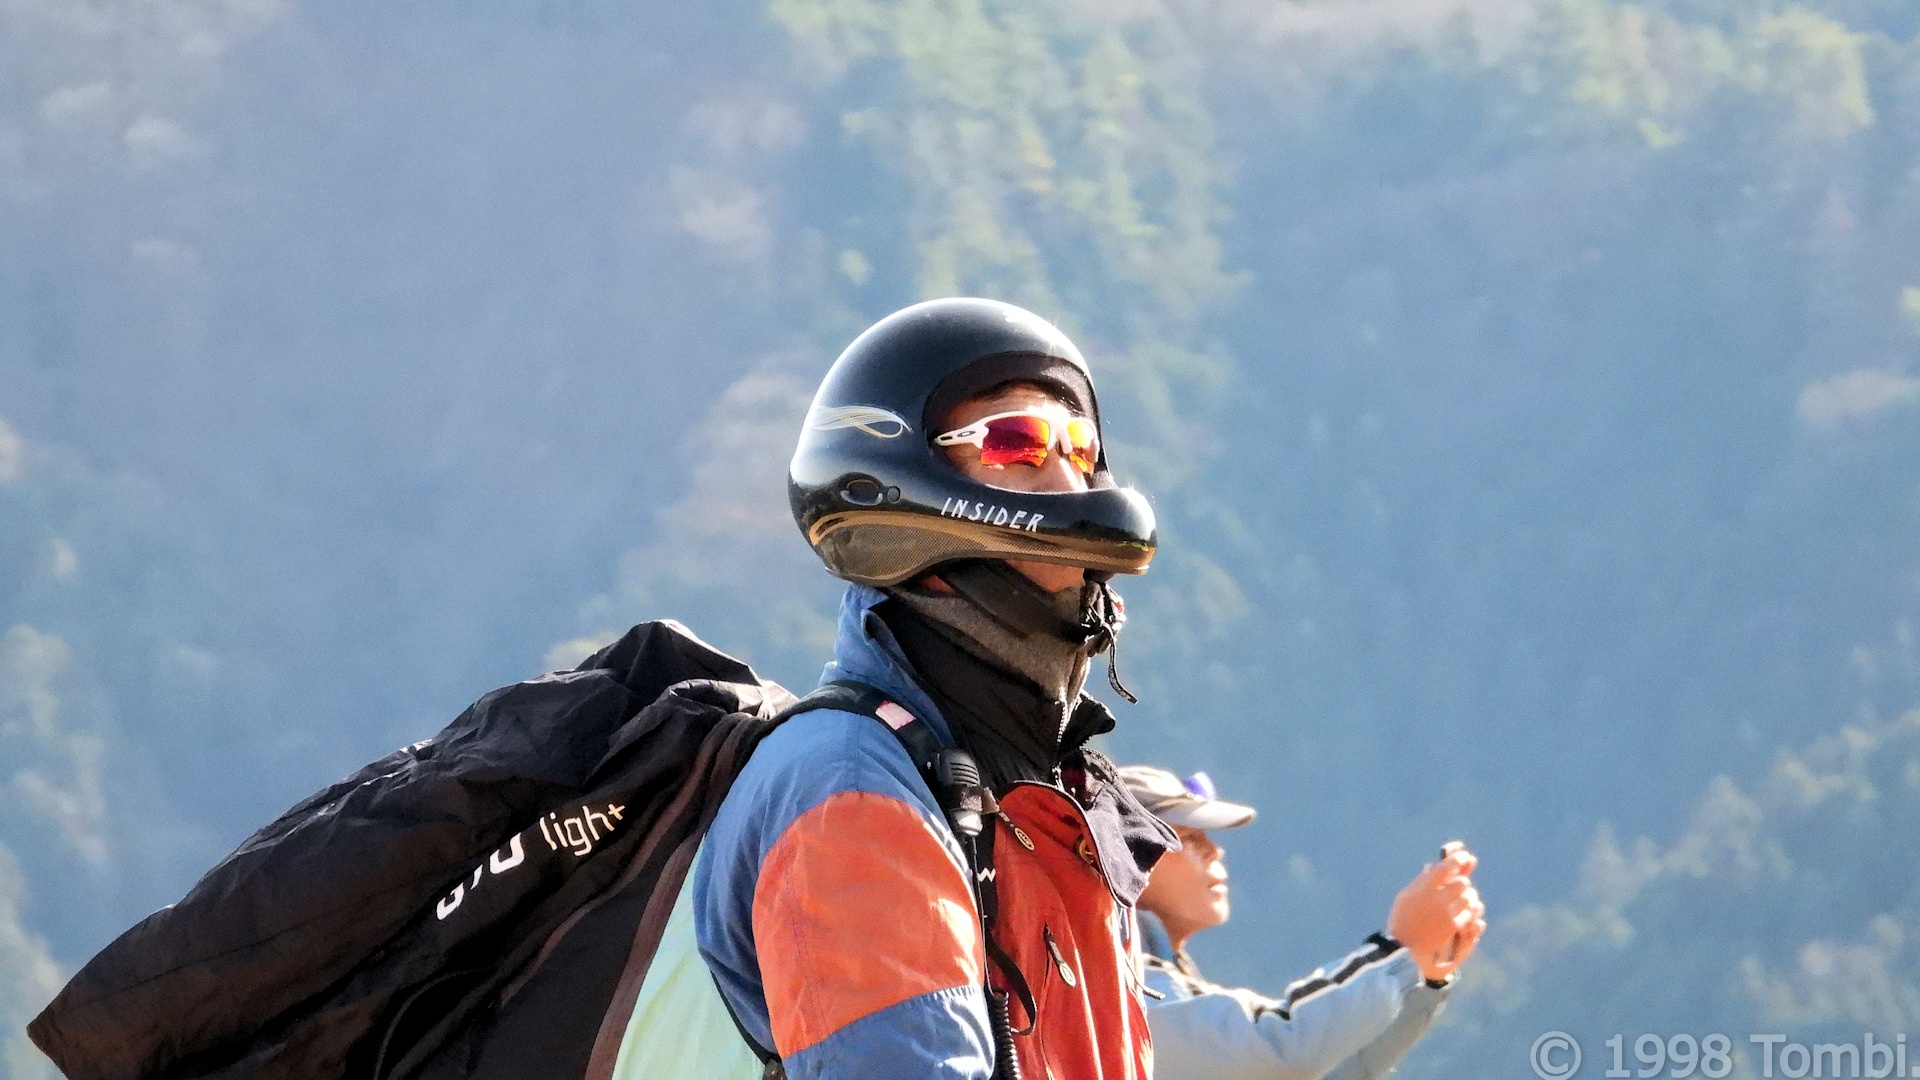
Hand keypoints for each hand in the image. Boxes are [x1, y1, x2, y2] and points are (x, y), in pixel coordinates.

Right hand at [1385, 841, 1485, 982]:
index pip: (1447, 866)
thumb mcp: (1405, 897)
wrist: (1404, 948)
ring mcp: (1447, 912)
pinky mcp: (1454, 926)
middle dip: (1463, 885)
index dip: (1458, 859)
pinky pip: (1470, 914)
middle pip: (1462, 883)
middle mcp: (1437, 897)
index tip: (1464, 857)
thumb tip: (1431, 867)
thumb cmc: (1402, 920)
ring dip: (1468, 899)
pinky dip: (1470, 914)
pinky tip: (1465, 916)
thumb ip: (1421, 881)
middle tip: (1461, 887)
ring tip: (1464, 903)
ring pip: (1470, 898)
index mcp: (1424, 886)